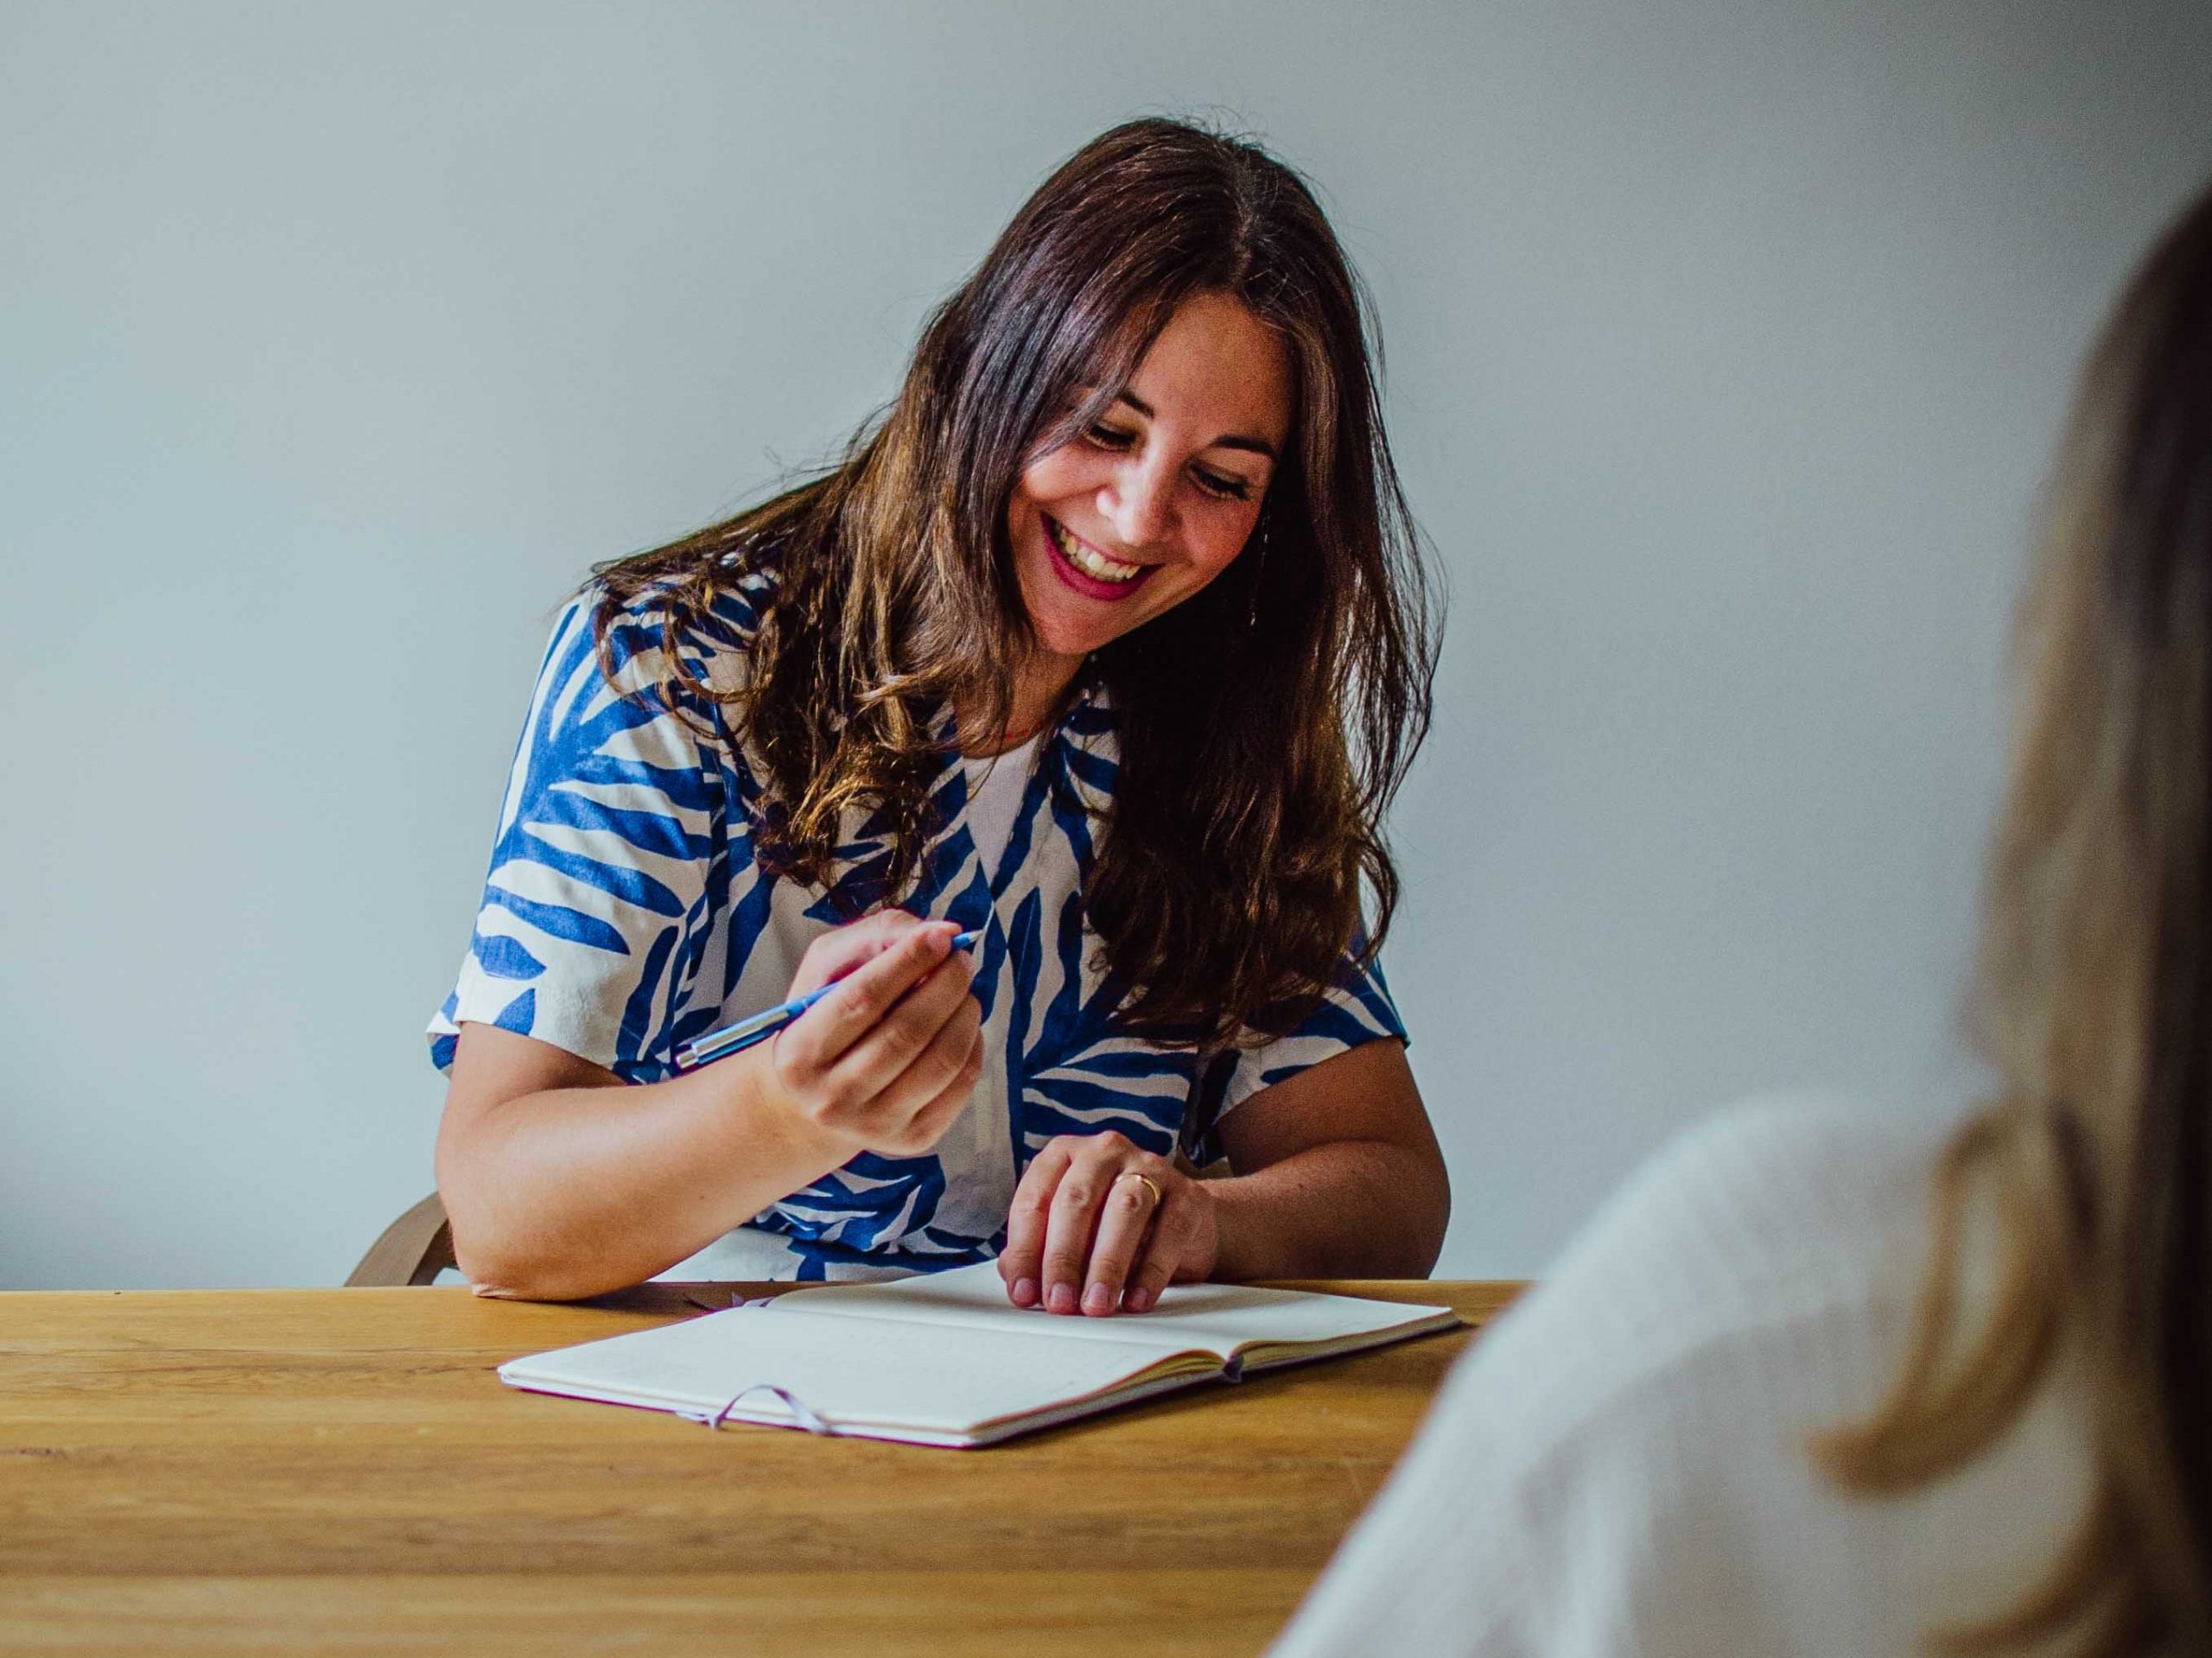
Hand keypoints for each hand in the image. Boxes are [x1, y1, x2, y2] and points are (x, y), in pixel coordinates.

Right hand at [763, 912, 982, 1159]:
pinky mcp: (911, 1140)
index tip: (941, 937)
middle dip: (947, 985)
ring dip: (966, 1013)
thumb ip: (877, 938)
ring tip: (964, 991)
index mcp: (801, 1052)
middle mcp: (832, 1098)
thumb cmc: (822, 1020)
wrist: (812, 1102)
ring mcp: (874, 1125)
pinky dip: (973, 1046)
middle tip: (962, 959)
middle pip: (907, 1032)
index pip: (862, 999)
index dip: (907, 962)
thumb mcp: (827, 971)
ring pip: (941, 1061)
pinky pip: (960, 1086)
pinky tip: (963, 1026)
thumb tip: (944, 932)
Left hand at [998, 1132, 1218, 1315]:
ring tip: (1097, 1304)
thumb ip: (1039, 1249)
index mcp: (1064, 1156)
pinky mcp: (1186, 1194)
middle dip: (1063, 1258)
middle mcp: (1104, 1152)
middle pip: (1076, 1201)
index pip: (1035, 1200)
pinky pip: (1169, 1230)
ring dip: (1106, 1263)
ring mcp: (1148, 1167)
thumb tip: (1015, 1277)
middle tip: (1059, 1302)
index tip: (1023, 1294)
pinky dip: (1151, 1271)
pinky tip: (1136, 1299)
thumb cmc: (1113, 1225)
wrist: (1182, 1221)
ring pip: (1124, 1210)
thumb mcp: (1073, 1233)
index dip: (1026, 1250)